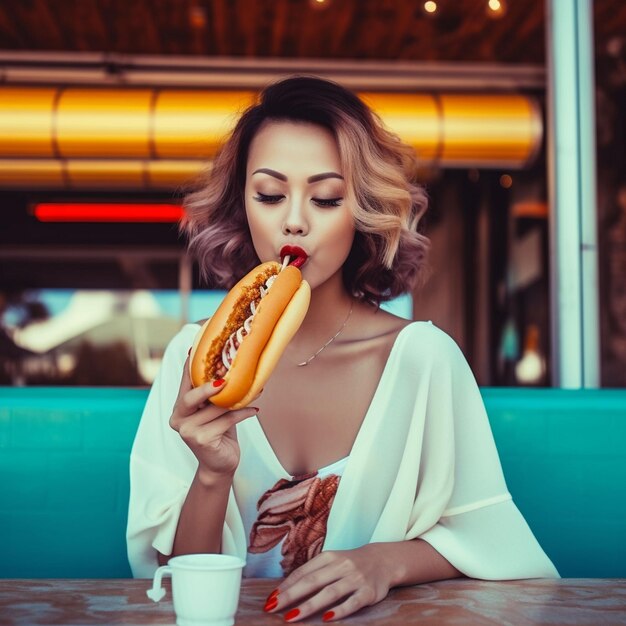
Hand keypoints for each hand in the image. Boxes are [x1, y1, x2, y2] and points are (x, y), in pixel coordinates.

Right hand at [169, 355, 257, 480]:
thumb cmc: (219, 432)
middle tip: (225, 378)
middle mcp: (178, 418)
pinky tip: (254, 410)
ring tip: (256, 391)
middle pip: (190, 397)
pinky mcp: (201, 440)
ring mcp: (187, 431)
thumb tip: (228, 366)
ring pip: (214, 408)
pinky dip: (242, 413)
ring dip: (237, 399)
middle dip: (207, 386)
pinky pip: (226, 420)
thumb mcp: (214, 410)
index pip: (184, 382)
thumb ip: (213, 393)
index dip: (189, 365)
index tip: (196, 348)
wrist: (220, 464)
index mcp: (179, 408)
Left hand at [264, 545, 395, 621]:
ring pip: (330, 592)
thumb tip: (285, 590)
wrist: (383, 560)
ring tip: (292, 616)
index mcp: (329, 557)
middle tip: (273, 607)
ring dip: (309, 605)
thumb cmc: (350, 564)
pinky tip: (327, 619)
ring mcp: (355, 578)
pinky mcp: (368, 592)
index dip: (286, 585)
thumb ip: (313, 573)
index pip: (303, 572)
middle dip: (291, 595)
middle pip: (312, 581)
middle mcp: (341, 565)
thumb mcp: (332, 562)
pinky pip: (352, 602)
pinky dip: (340, 611)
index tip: (271, 598)